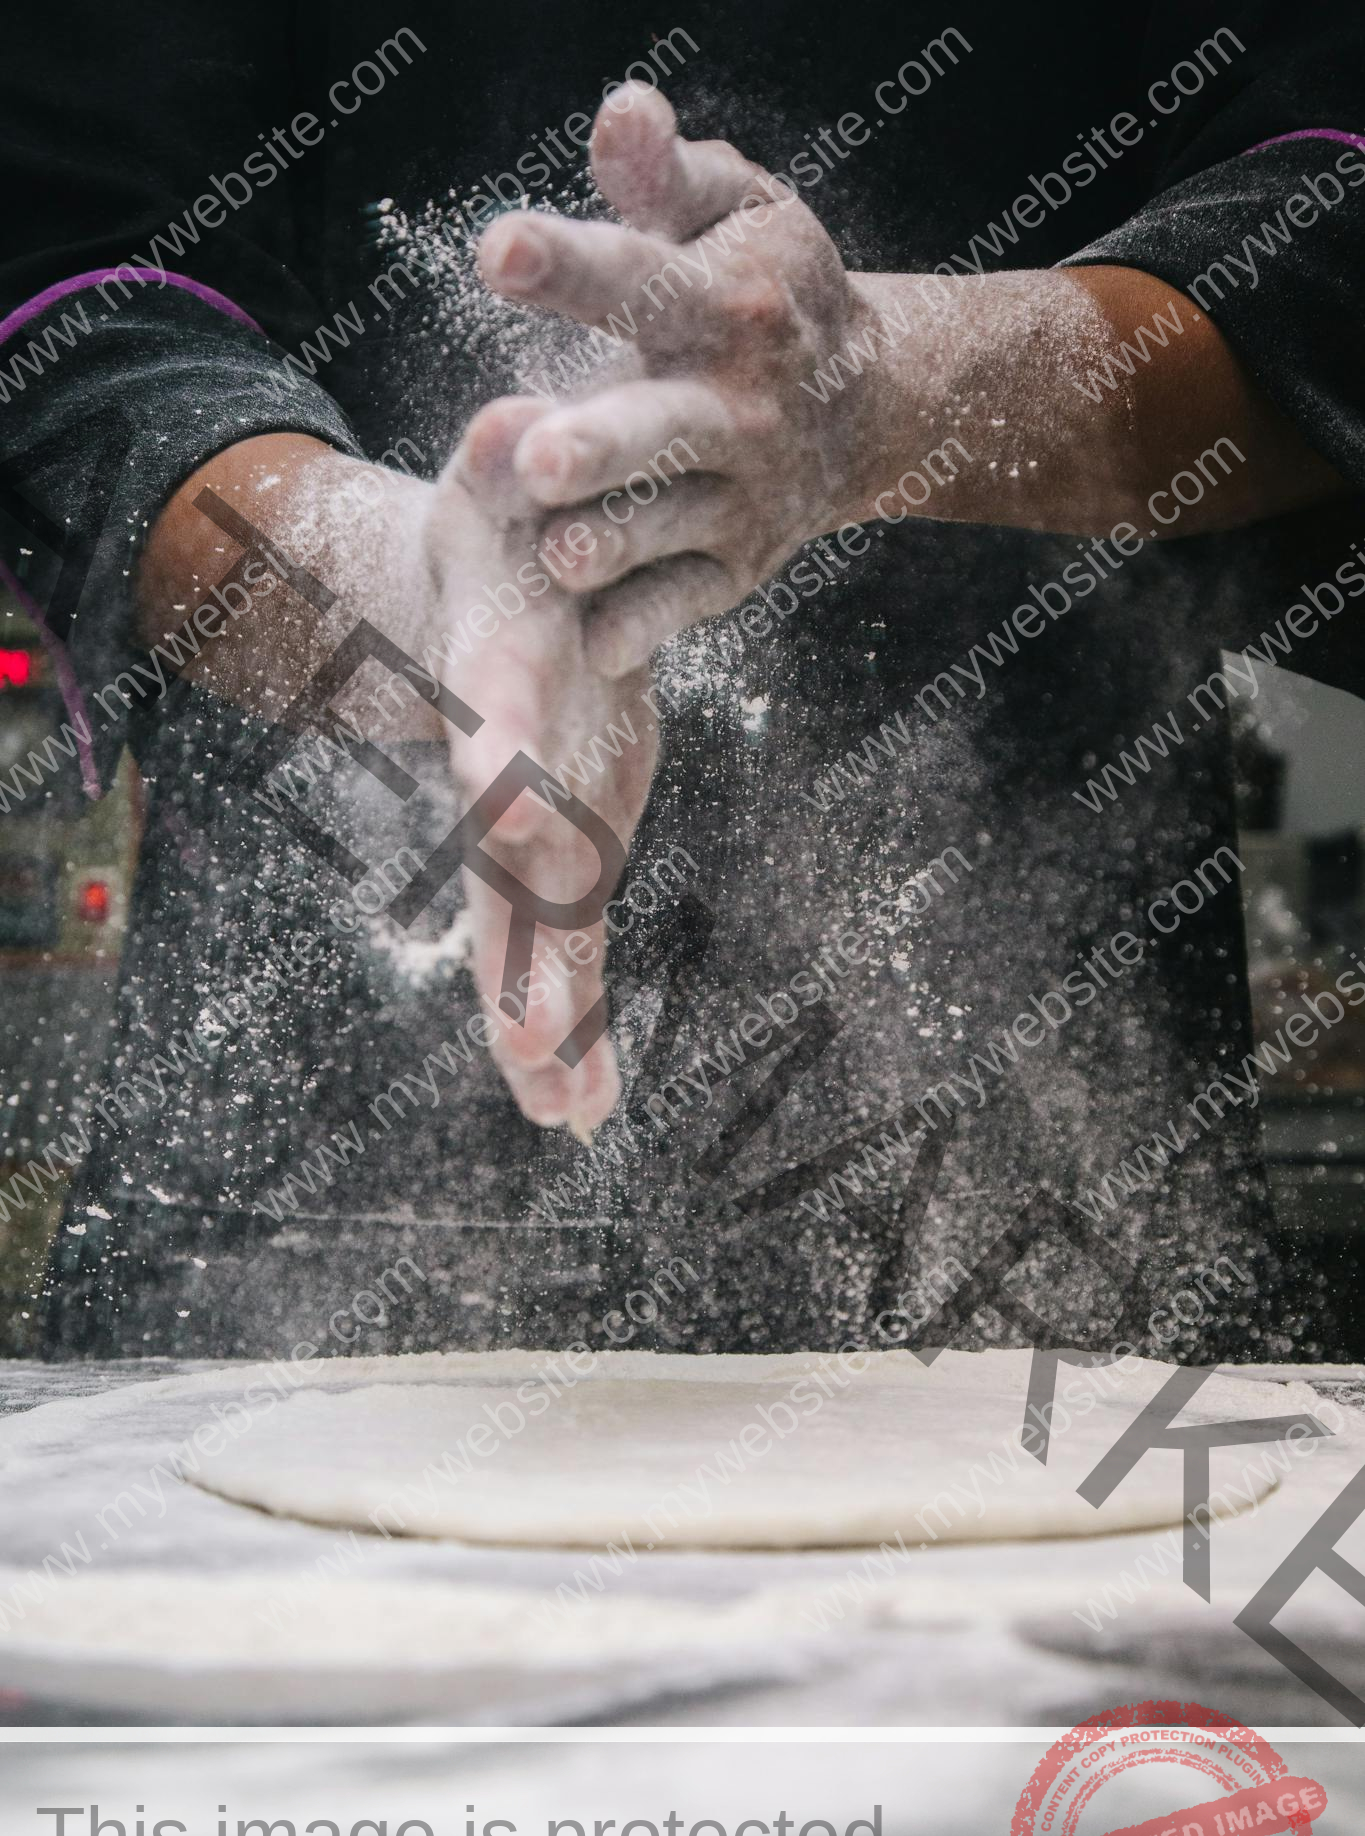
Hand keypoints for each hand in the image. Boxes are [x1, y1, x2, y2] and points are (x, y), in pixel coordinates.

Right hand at [417, 395, 657, 1139]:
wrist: (483, 598)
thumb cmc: (507, 543)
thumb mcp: (502, 485)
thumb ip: (505, 460)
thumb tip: (516, 417)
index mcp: (500, 696)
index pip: (502, 743)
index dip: (508, 784)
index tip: (520, 834)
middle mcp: (503, 782)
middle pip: (505, 882)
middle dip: (519, 961)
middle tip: (534, 1046)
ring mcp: (525, 833)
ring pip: (528, 945)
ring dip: (544, 1030)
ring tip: (563, 1115)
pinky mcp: (558, 858)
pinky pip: (566, 952)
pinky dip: (577, 1030)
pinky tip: (586, 1110)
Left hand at [475, 84, 875, 673]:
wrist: (869, 401)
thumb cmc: (767, 287)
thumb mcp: (732, 210)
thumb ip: (664, 174)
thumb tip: (622, 109)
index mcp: (726, 304)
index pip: (641, 281)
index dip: (571, 265)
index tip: (497, 252)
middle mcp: (740, 404)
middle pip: (663, 426)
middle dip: (603, 444)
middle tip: (536, 459)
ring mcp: (742, 492)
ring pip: (670, 524)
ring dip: (615, 543)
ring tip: (557, 558)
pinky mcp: (737, 564)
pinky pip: (686, 600)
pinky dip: (644, 625)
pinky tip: (591, 648)